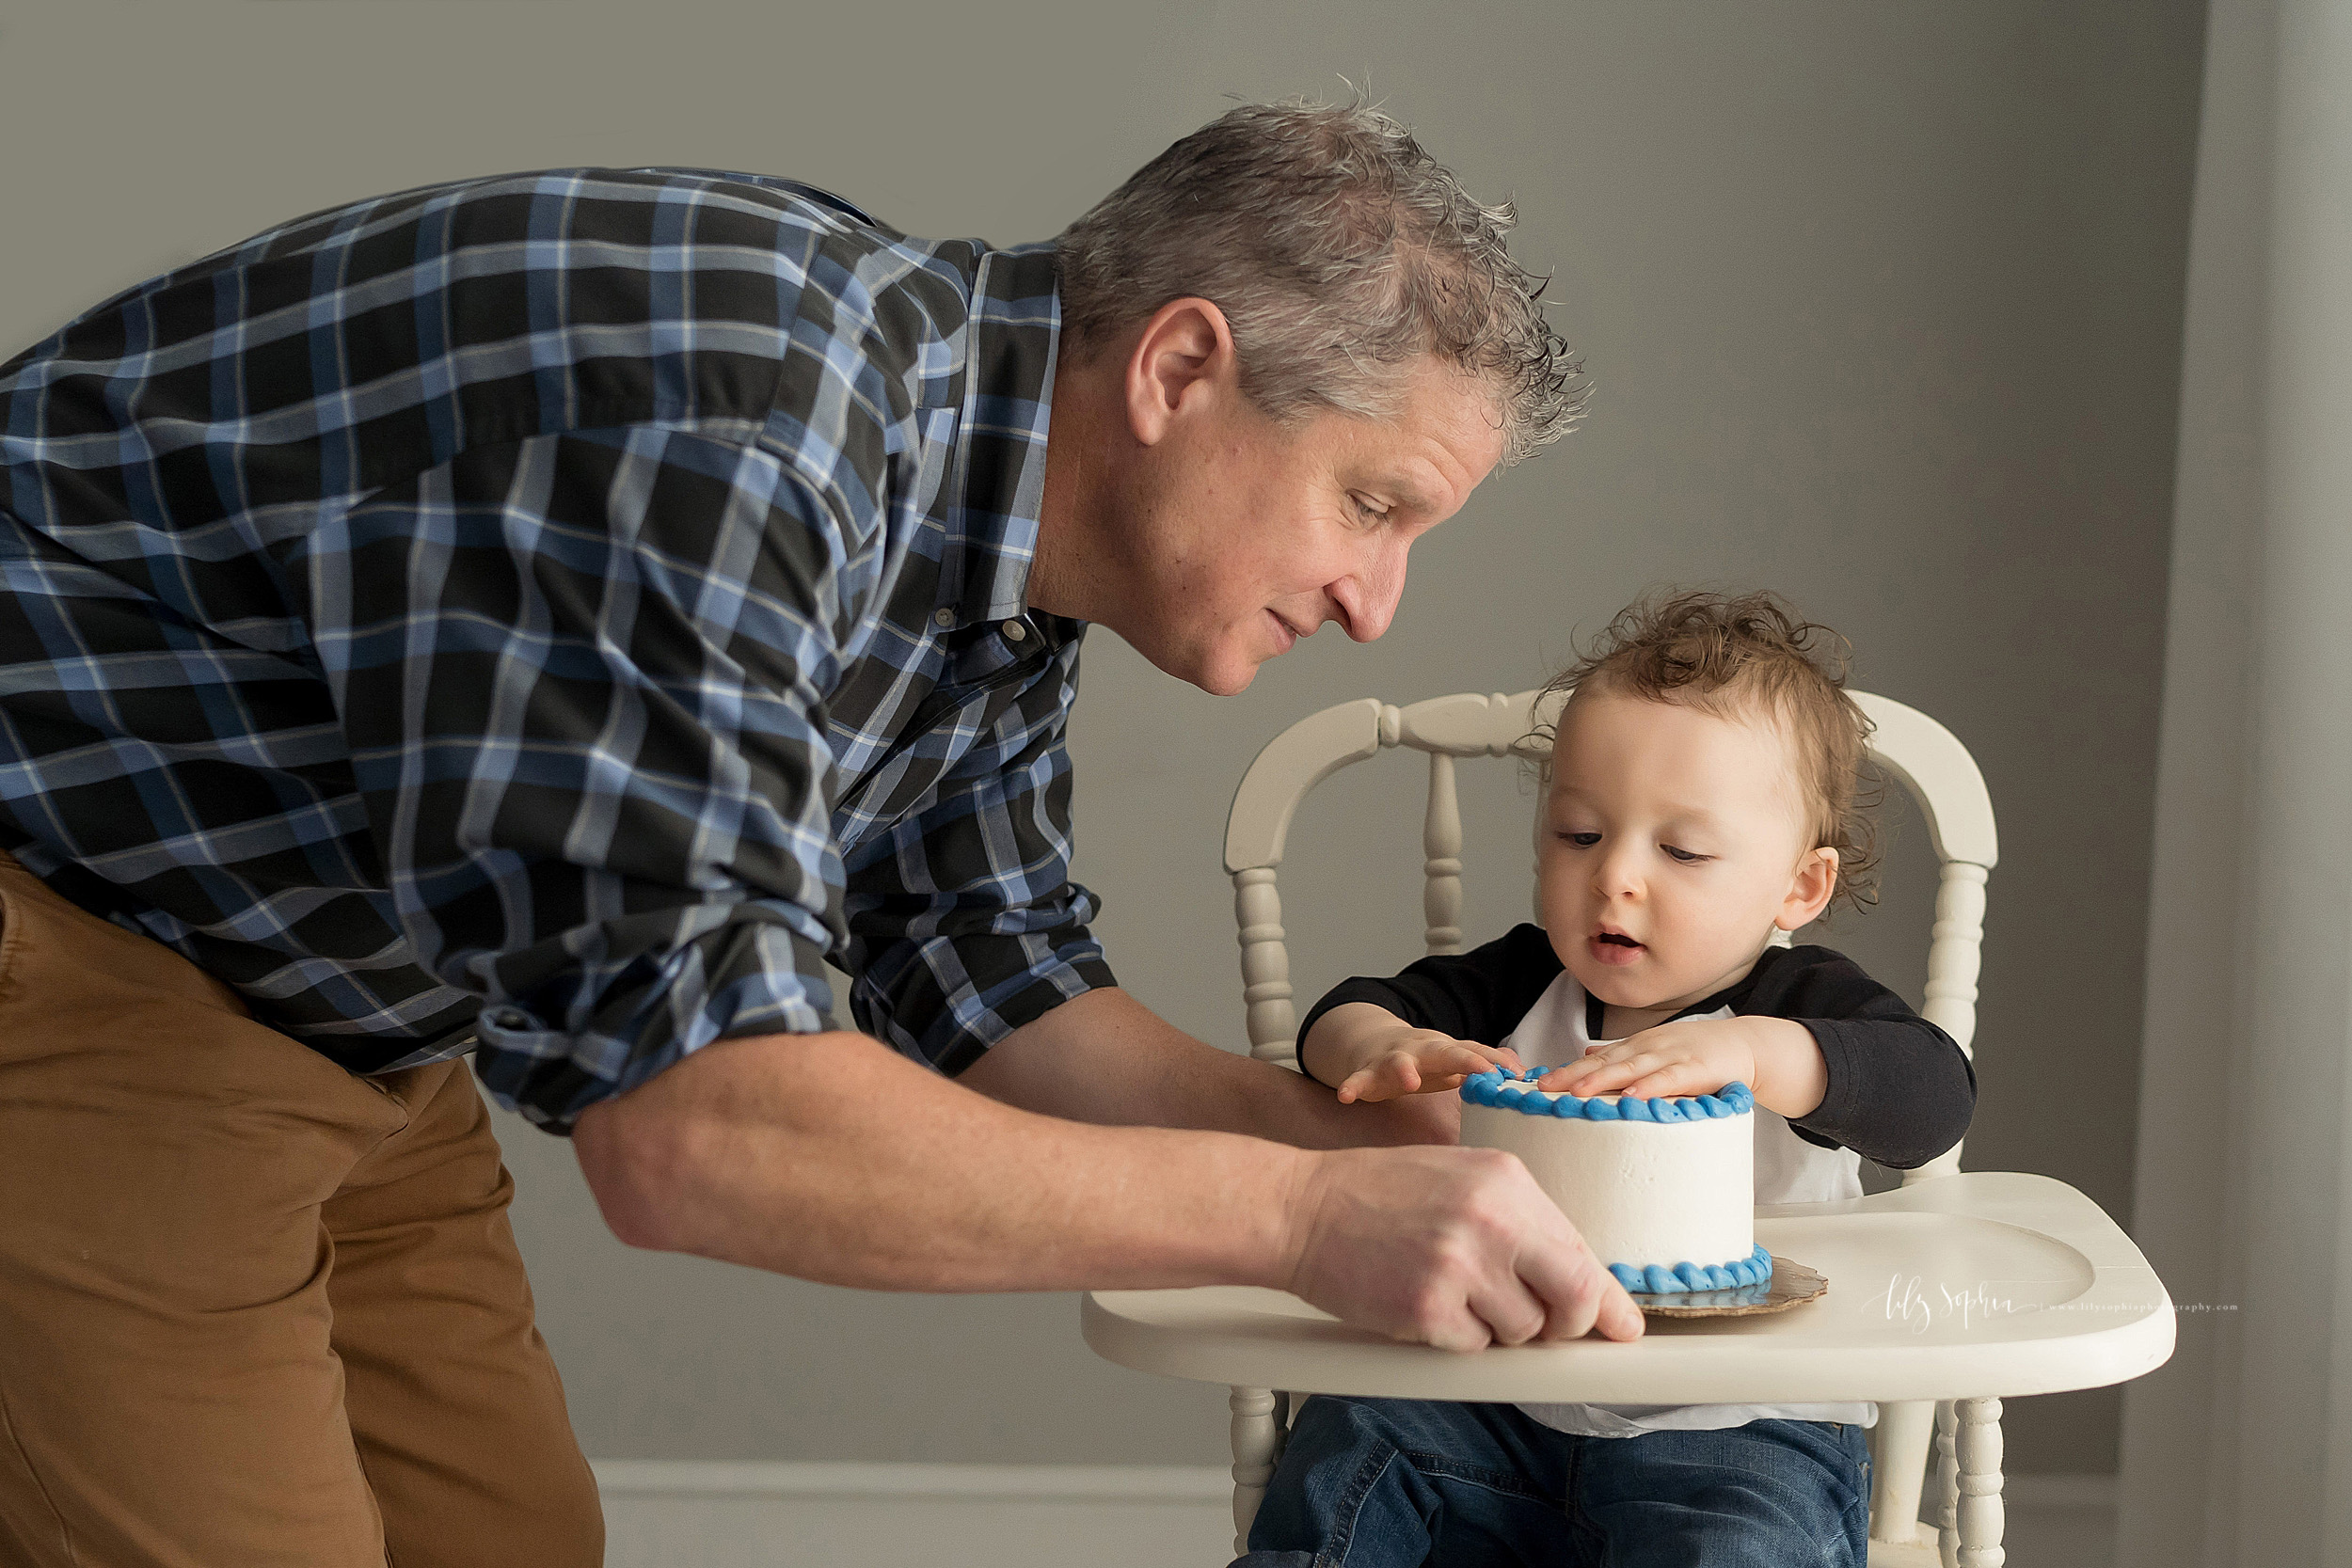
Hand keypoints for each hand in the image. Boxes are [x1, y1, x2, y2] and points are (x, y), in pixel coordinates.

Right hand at [1283, 1145, 1645, 1350]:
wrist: (1301, 1208)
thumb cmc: (1379, 1194)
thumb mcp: (1461, 1178)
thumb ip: (1522, 1221)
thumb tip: (1584, 1283)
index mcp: (1507, 1180)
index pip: (1581, 1253)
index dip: (1606, 1300)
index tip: (1623, 1326)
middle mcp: (1492, 1219)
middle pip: (1572, 1300)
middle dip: (1565, 1325)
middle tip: (1542, 1326)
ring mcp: (1459, 1266)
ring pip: (1521, 1332)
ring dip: (1496, 1328)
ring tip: (1452, 1292)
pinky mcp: (1427, 1309)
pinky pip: (1472, 1348)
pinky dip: (1455, 1337)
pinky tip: (1422, 1301)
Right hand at [1306, 1005, 1523, 1104]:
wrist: (1375, 1045)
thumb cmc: (1423, 1060)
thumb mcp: (1453, 1061)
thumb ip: (1482, 1064)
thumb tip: (1521, 1070)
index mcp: (1446, 1050)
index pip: (1475, 1053)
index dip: (1495, 1062)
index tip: (1518, 1075)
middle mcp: (1422, 1050)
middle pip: (1445, 1052)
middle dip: (1464, 1060)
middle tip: (1483, 1071)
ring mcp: (1393, 1059)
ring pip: (1398, 1062)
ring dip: (1404, 1069)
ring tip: (1410, 1080)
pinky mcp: (1367, 1072)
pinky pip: (1358, 1079)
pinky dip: (1352, 1085)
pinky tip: (1346, 1096)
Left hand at [1534, 1015, 1821, 1116]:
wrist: (1745, 1044)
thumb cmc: (1698, 1053)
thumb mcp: (1655, 1052)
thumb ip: (1622, 1057)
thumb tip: (1585, 1057)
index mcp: (1636, 1047)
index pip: (1594, 1059)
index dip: (1567, 1070)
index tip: (1537, 1083)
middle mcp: (1648, 1048)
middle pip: (1604, 1062)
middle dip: (1572, 1075)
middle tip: (1543, 1089)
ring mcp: (1671, 1056)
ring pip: (1631, 1069)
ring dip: (1603, 1080)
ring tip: (1577, 1093)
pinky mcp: (1695, 1069)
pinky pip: (1669, 1079)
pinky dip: (1650, 1087)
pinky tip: (1633, 1097)